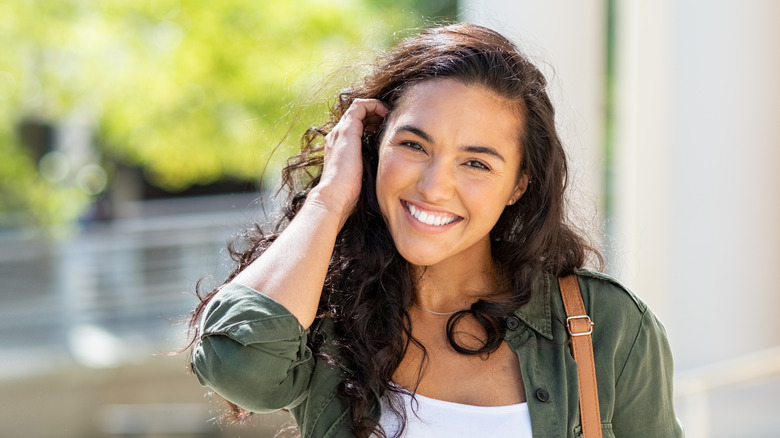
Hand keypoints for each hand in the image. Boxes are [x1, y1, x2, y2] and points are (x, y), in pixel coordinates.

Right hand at [311, 99, 387, 223]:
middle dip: (374, 114)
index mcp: (339, 147)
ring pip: (358, 108)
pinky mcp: (347, 130)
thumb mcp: (361, 176)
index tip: (386, 129)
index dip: (371, 123)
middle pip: (356, 115)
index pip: (355, 126)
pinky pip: (360, 106)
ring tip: (390, 114)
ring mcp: (340, 131)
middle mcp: (337, 136)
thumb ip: (369, 167)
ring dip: (375, 108)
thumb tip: (387, 171)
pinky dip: (374, 105)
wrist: (334, 196)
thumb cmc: (349, 193)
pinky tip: (387, 113)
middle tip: (390, 120)